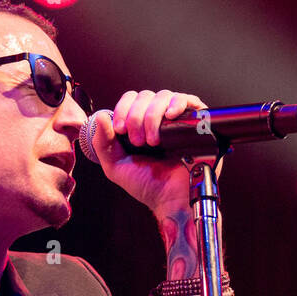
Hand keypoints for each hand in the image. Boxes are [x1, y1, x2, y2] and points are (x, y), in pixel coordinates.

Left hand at [88, 89, 211, 215]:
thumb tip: (100, 117)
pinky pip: (188, 100)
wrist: (171, 199)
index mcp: (140, 125)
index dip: (123, 109)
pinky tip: (170, 116)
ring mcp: (177, 121)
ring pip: (163, 96)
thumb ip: (102, 143)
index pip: (131, 100)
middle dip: (136, 116)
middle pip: (145, 96)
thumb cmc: (147, 186)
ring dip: (153, 116)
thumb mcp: (116, 166)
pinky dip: (177, 104)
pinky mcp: (196, 123)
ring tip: (153, 141)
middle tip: (138, 141)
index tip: (121, 129)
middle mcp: (159, 120)